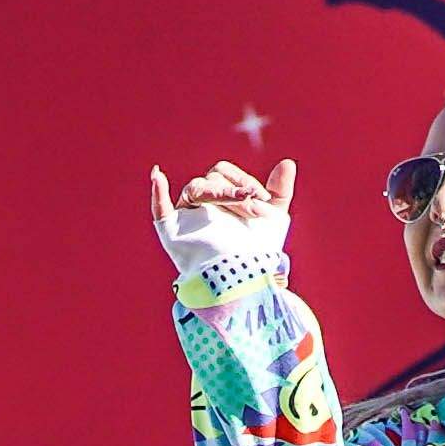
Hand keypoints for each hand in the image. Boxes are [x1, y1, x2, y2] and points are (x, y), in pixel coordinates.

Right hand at [153, 157, 297, 251]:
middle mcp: (200, 203)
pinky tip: (157, 176)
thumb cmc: (258, 251)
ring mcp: (186, 216)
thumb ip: (279, 190)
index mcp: (219, 195)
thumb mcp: (274, 219)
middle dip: (235, 192)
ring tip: (242, 199)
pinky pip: (160, 209)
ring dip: (220, 192)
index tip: (262, 198)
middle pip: (211, 179)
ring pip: (195, 188)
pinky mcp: (173, 232)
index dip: (243, 180)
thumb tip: (287, 163)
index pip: (223, 173)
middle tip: (254, 209)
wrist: (247, 282)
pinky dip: (157, 192)